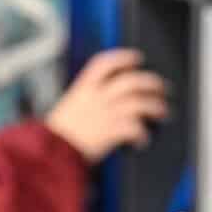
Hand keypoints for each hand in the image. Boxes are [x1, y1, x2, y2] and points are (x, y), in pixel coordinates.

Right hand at [43, 49, 170, 163]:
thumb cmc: (55, 136)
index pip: (105, 63)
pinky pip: (135, 129)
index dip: (123, 57)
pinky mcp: (110, 133)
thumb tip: (104, 100)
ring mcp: (105, 114)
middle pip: (131, 81)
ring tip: (163, 112)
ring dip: (155, 106)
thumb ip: (86, 102)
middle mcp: (96, 98)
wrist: (49, 154)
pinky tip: (143, 140)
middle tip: (162, 87)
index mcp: (83, 89)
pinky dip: (143, 134)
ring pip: (139, 103)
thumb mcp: (68, 109)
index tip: (137, 58)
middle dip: (151, 82)